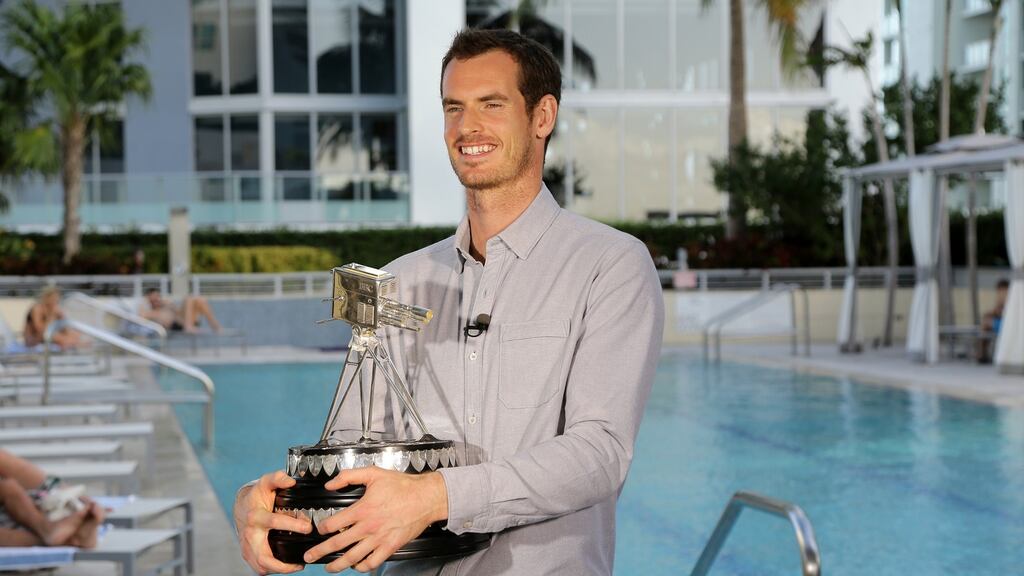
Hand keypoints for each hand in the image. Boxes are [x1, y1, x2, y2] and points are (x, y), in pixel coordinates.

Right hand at [234, 470, 312, 574]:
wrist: (241, 506)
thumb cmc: (257, 495)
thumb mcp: (266, 482)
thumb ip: (278, 478)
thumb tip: (291, 481)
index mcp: (256, 516)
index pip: (274, 522)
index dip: (292, 525)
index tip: (308, 527)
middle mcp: (250, 534)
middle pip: (263, 556)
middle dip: (282, 563)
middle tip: (302, 562)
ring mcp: (247, 546)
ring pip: (261, 566)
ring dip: (280, 569)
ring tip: (298, 566)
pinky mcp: (248, 553)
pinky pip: (259, 567)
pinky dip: (273, 569)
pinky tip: (287, 566)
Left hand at [303, 468, 448, 572]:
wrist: (426, 497)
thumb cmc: (403, 486)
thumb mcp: (373, 473)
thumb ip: (348, 476)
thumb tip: (330, 484)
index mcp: (362, 509)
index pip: (333, 523)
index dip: (322, 527)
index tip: (319, 529)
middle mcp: (368, 527)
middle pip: (338, 543)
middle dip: (320, 551)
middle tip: (310, 556)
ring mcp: (379, 539)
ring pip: (353, 557)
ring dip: (337, 564)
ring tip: (328, 567)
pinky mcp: (390, 547)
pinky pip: (372, 562)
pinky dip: (362, 567)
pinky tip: (357, 566)